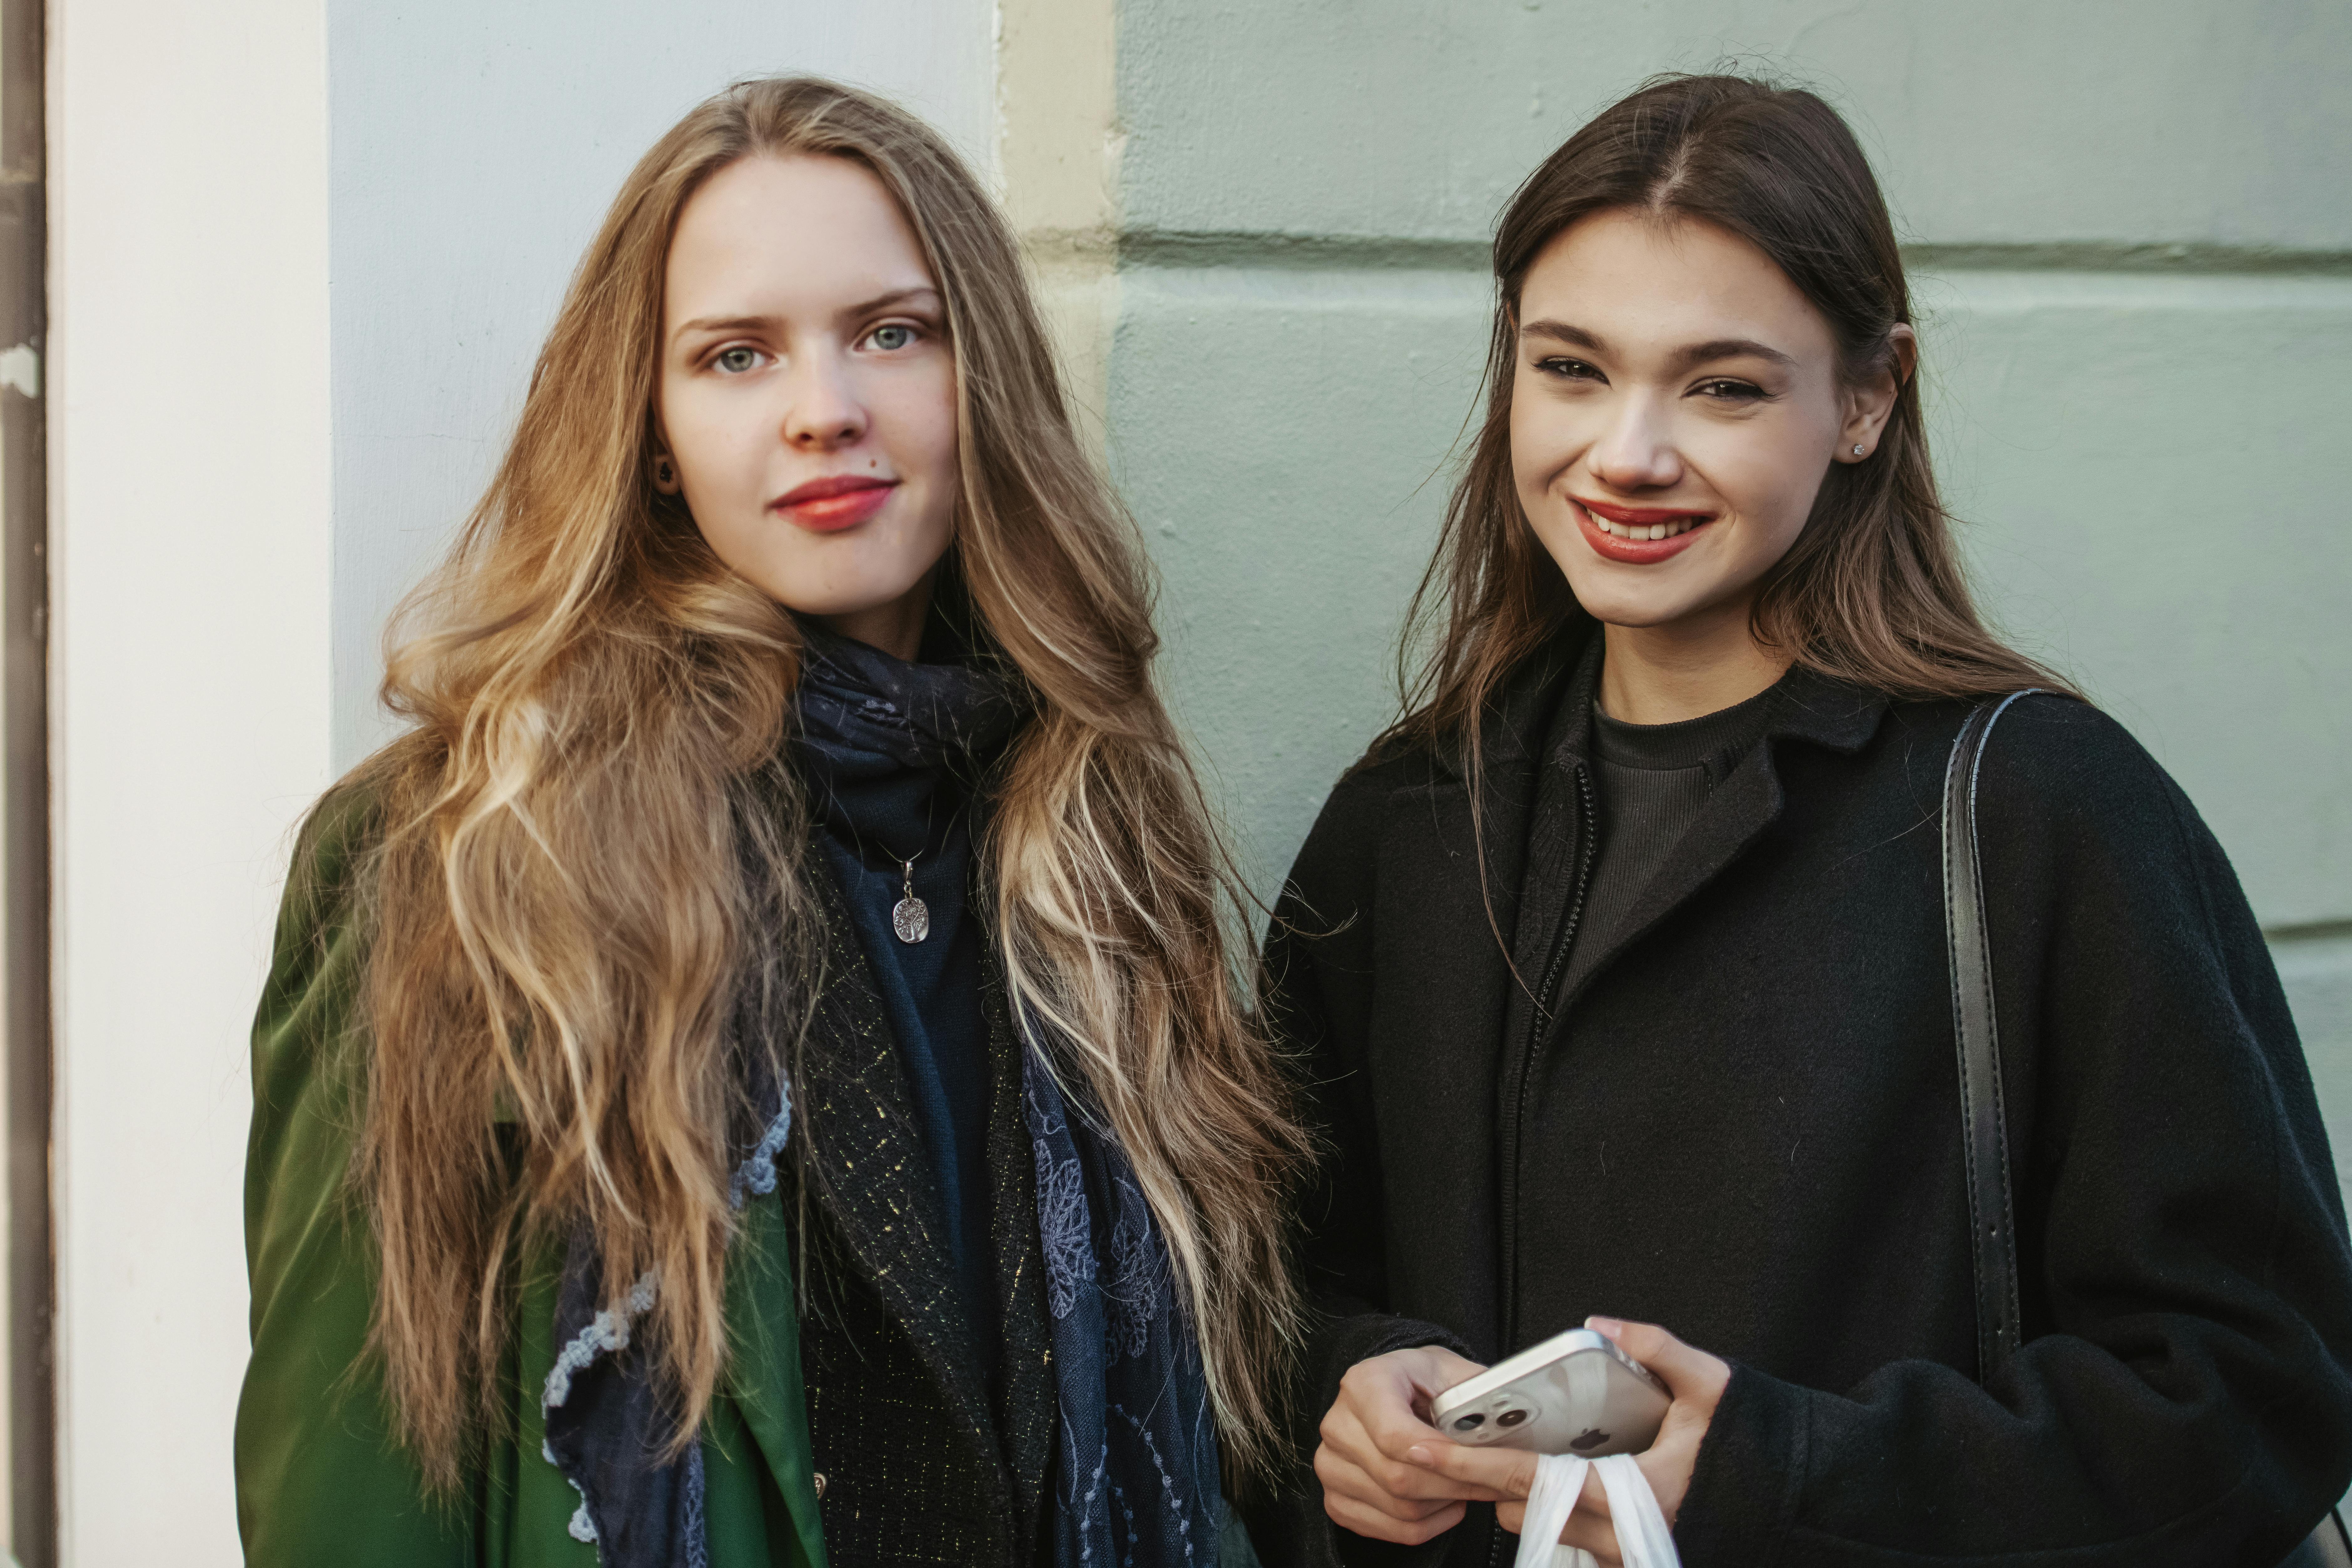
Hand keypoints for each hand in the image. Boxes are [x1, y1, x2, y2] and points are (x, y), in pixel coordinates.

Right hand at [1317, 1344, 1506, 1543]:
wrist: (1400, 1391)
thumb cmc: (1430, 1383)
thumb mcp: (1456, 1374)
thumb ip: (1475, 1398)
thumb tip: (1497, 1427)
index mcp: (1364, 1383)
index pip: (1394, 1435)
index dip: (1439, 1457)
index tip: (1475, 1463)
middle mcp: (1338, 1423)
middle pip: (1397, 1477)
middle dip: (1453, 1485)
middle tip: (1490, 1482)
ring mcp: (1329, 1463)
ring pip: (1397, 1507)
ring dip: (1443, 1505)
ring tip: (1466, 1486)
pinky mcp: (1334, 1497)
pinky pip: (1387, 1529)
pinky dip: (1426, 1525)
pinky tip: (1443, 1504)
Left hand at [1404, 1318, 1729, 1566]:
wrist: (1791, 1500)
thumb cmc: (1753, 1444)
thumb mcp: (1713, 1386)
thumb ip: (1658, 1349)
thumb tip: (1602, 1326)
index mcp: (1636, 1495)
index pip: (1531, 1481)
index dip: (1472, 1464)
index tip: (1423, 1448)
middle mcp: (1624, 1536)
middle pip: (1521, 1511)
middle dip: (1481, 1480)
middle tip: (1442, 1442)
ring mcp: (1625, 1553)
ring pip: (1539, 1528)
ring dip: (1512, 1496)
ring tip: (1488, 1452)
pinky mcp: (1628, 1556)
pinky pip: (1566, 1535)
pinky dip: (1544, 1509)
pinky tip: (1536, 1474)